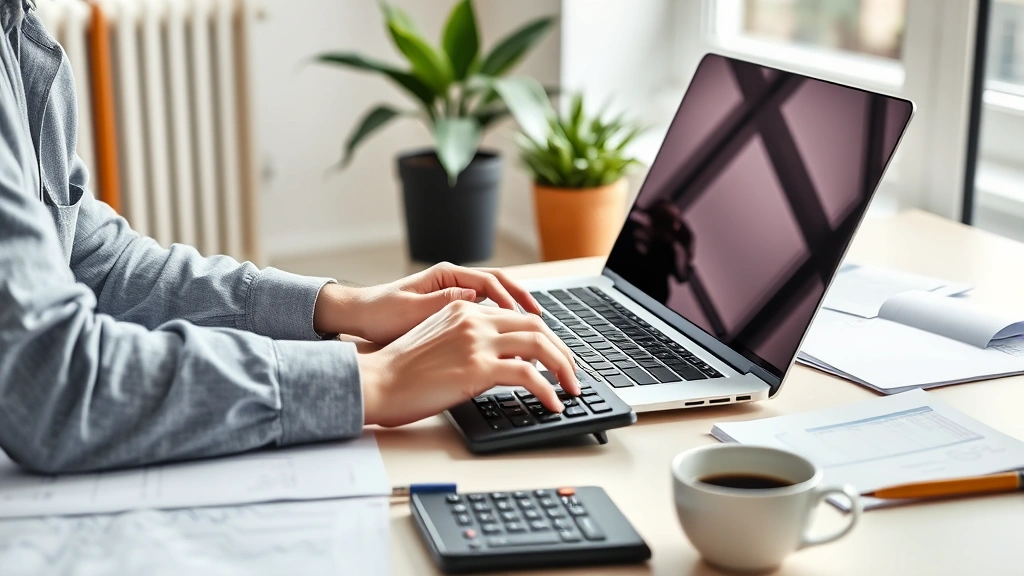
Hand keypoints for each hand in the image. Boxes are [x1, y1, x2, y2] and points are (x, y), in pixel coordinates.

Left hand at [313, 262, 541, 343]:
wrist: (359, 317)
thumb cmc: (380, 314)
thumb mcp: (410, 311)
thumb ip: (443, 303)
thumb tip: (475, 296)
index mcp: (446, 276)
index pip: (490, 282)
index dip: (512, 299)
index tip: (526, 317)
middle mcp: (453, 280)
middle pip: (500, 285)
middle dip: (524, 301)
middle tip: (543, 321)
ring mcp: (453, 293)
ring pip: (495, 298)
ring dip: (515, 311)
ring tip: (535, 330)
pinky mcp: (451, 309)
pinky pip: (484, 311)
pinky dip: (500, 320)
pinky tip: (510, 338)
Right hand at [358, 300, 579, 427]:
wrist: (376, 382)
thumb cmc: (398, 371)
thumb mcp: (436, 340)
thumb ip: (466, 340)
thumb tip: (495, 360)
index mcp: (464, 309)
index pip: (518, 317)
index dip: (544, 338)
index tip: (555, 357)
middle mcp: (474, 318)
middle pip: (537, 327)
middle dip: (561, 352)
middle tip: (571, 373)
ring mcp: (477, 341)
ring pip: (540, 346)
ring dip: (563, 369)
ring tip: (571, 389)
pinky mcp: (478, 367)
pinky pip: (528, 375)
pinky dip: (548, 390)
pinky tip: (553, 403)